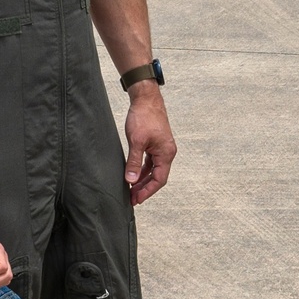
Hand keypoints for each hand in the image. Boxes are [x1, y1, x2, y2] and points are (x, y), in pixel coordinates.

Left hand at [124, 89, 176, 204]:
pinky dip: (142, 169)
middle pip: (157, 177)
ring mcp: (162, 148)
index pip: (159, 180)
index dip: (147, 191)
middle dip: (144, 188)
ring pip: (153, 170)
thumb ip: (134, 162)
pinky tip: (133, 174)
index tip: (136, 199)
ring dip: (143, 180)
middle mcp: (167, 152)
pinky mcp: (155, 144)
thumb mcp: (136, 141)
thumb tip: (131, 180)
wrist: (146, 98)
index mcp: (166, 153)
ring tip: (131, 190)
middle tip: (132, 198)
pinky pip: (150, 162)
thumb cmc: (143, 117)